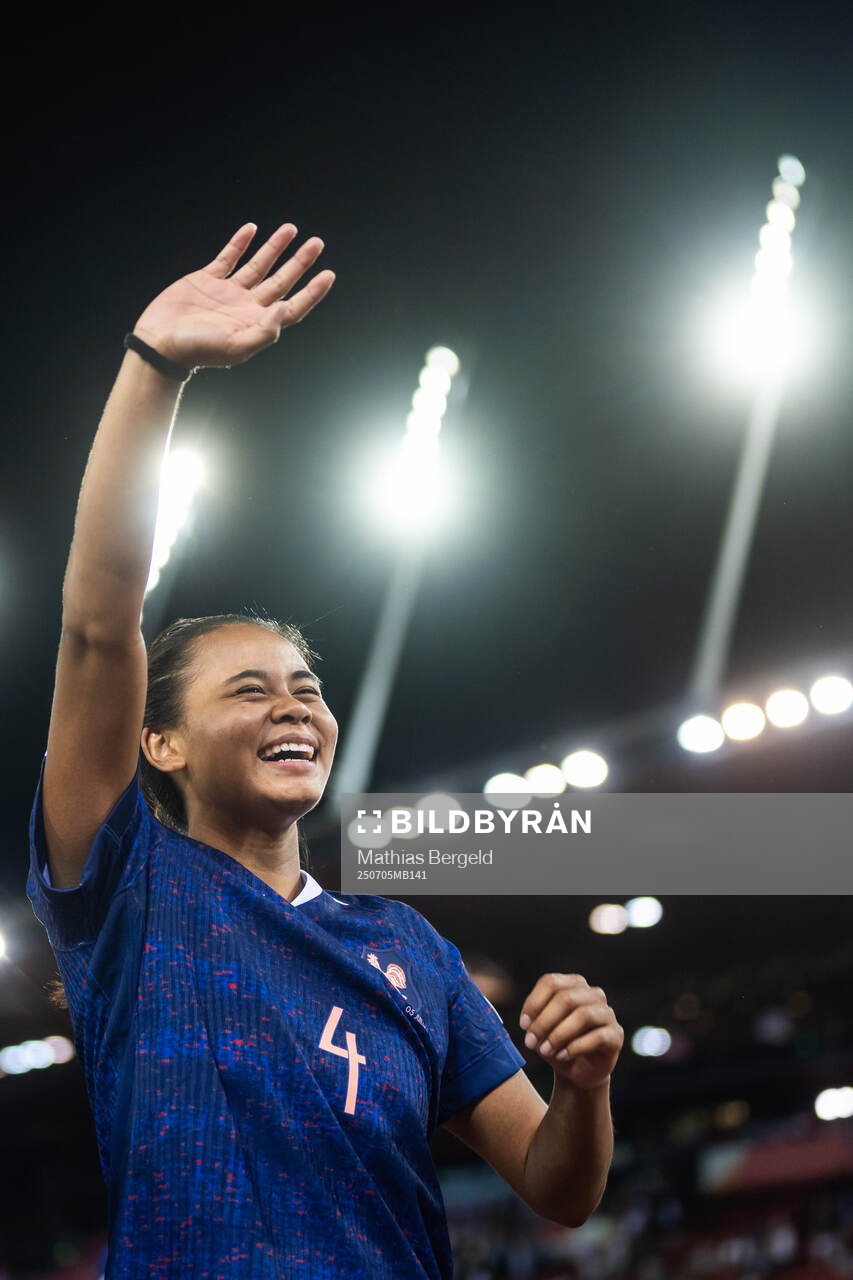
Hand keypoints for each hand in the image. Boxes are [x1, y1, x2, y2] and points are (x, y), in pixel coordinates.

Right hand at [132, 222, 334, 369]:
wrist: (160, 343)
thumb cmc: (198, 350)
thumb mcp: (236, 346)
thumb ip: (265, 331)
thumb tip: (286, 309)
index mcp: (257, 323)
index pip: (293, 306)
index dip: (312, 292)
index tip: (328, 274)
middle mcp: (247, 306)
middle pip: (282, 280)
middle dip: (300, 262)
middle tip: (317, 243)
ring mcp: (228, 291)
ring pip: (258, 265)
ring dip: (275, 247)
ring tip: (291, 229)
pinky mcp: (207, 279)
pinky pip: (229, 257)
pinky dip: (240, 243)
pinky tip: (252, 229)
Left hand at [519, 973, 623, 1090]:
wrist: (577, 1072)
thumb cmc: (556, 1044)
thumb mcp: (540, 1031)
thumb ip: (534, 1022)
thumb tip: (528, 1023)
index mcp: (573, 985)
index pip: (552, 982)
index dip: (534, 1002)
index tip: (523, 1024)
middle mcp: (593, 994)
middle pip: (566, 998)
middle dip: (544, 1021)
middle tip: (530, 1042)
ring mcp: (607, 1013)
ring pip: (583, 1015)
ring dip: (559, 1034)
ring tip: (545, 1051)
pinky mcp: (616, 1034)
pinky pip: (597, 1036)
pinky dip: (575, 1047)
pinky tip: (562, 1057)